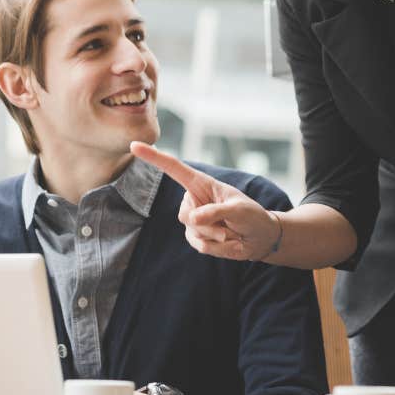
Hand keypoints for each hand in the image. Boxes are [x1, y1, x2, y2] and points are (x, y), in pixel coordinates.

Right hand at [130, 142, 278, 260]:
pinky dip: (218, 248)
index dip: (153, 157)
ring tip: (232, 232)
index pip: (174, 168)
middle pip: (185, 214)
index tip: (134, 146)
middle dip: (208, 225)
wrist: (260, 238)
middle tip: (230, 226)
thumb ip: (216, 211)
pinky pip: (199, 245)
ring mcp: (194, 219)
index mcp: (202, 184)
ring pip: (193, 232)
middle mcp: (193, 200)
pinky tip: (230, 242)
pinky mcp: (196, 237)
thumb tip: (193, 218)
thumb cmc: (252, 216)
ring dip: (216, 237)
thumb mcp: (239, 209)